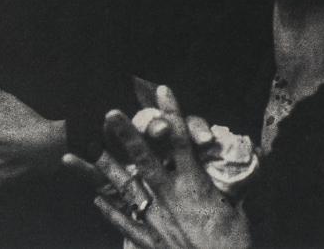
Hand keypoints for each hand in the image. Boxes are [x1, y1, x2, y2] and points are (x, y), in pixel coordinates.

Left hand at [63, 86, 250, 248]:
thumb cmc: (235, 245)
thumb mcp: (238, 210)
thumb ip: (232, 186)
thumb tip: (248, 161)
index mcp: (195, 186)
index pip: (180, 141)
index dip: (171, 114)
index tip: (162, 89)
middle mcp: (170, 198)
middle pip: (145, 159)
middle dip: (127, 135)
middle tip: (110, 114)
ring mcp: (156, 220)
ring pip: (125, 189)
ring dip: (103, 170)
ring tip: (76, 156)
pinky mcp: (150, 242)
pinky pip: (125, 224)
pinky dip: (110, 211)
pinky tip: (95, 201)